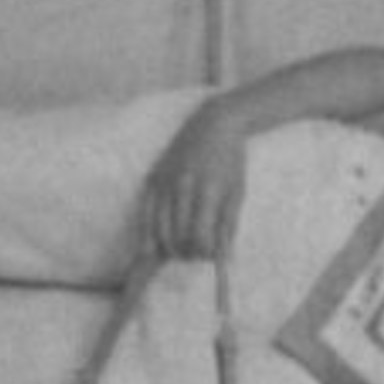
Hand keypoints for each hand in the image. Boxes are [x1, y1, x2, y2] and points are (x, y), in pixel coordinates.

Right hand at [135, 100, 249, 268]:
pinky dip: (149, 233)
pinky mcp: (153, 178)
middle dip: (187, 253)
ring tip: (180, 250)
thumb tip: (221, 259)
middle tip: (195, 255)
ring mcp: (164, 181)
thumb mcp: (237, 194)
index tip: (210, 255)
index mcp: (207, 191)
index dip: (204, 253)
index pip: (199, 237)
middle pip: (178, 237)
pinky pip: (146, 214)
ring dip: (170, 247)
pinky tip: (153, 246)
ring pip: (159, 229)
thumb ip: (228, 227)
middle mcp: (181, 186)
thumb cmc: (230, 162)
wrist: (213, 124)